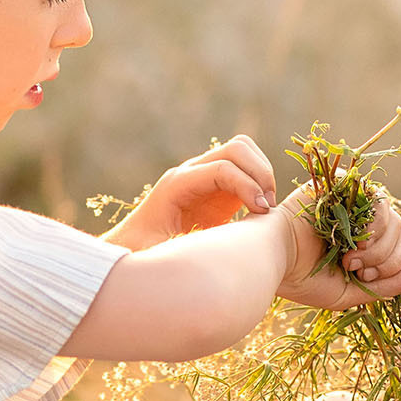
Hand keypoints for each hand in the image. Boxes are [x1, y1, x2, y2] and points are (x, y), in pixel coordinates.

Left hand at [104, 137, 276, 250]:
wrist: (132, 245)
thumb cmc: (141, 251)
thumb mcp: (155, 252)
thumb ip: (176, 247)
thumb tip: (199, 247)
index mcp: (177, 184)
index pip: (222, 168)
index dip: (247, 185)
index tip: (261, 212)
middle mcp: (191, 172)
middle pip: (236, 148)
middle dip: (260, 173)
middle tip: (268, 208)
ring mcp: (204, 176)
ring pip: (243, 151)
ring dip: (262, 173)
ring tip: (267, 208)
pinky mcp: (216, 187)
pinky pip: (245, 168)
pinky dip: (259, 182)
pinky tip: (261, 211)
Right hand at [277, 185, 400, 309]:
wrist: (270, 258)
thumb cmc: (299, 279)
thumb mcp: (346, 294)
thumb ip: (382, 288)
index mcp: (362, 246)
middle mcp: (361, 223)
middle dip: (391, 260)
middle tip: (362, 271)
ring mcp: (353, 204)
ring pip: (396, 221)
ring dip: (381, 248)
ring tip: (351, 260)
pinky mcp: (344, 189)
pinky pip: (380, 203)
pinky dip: (374, 228)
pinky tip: (352, 243)